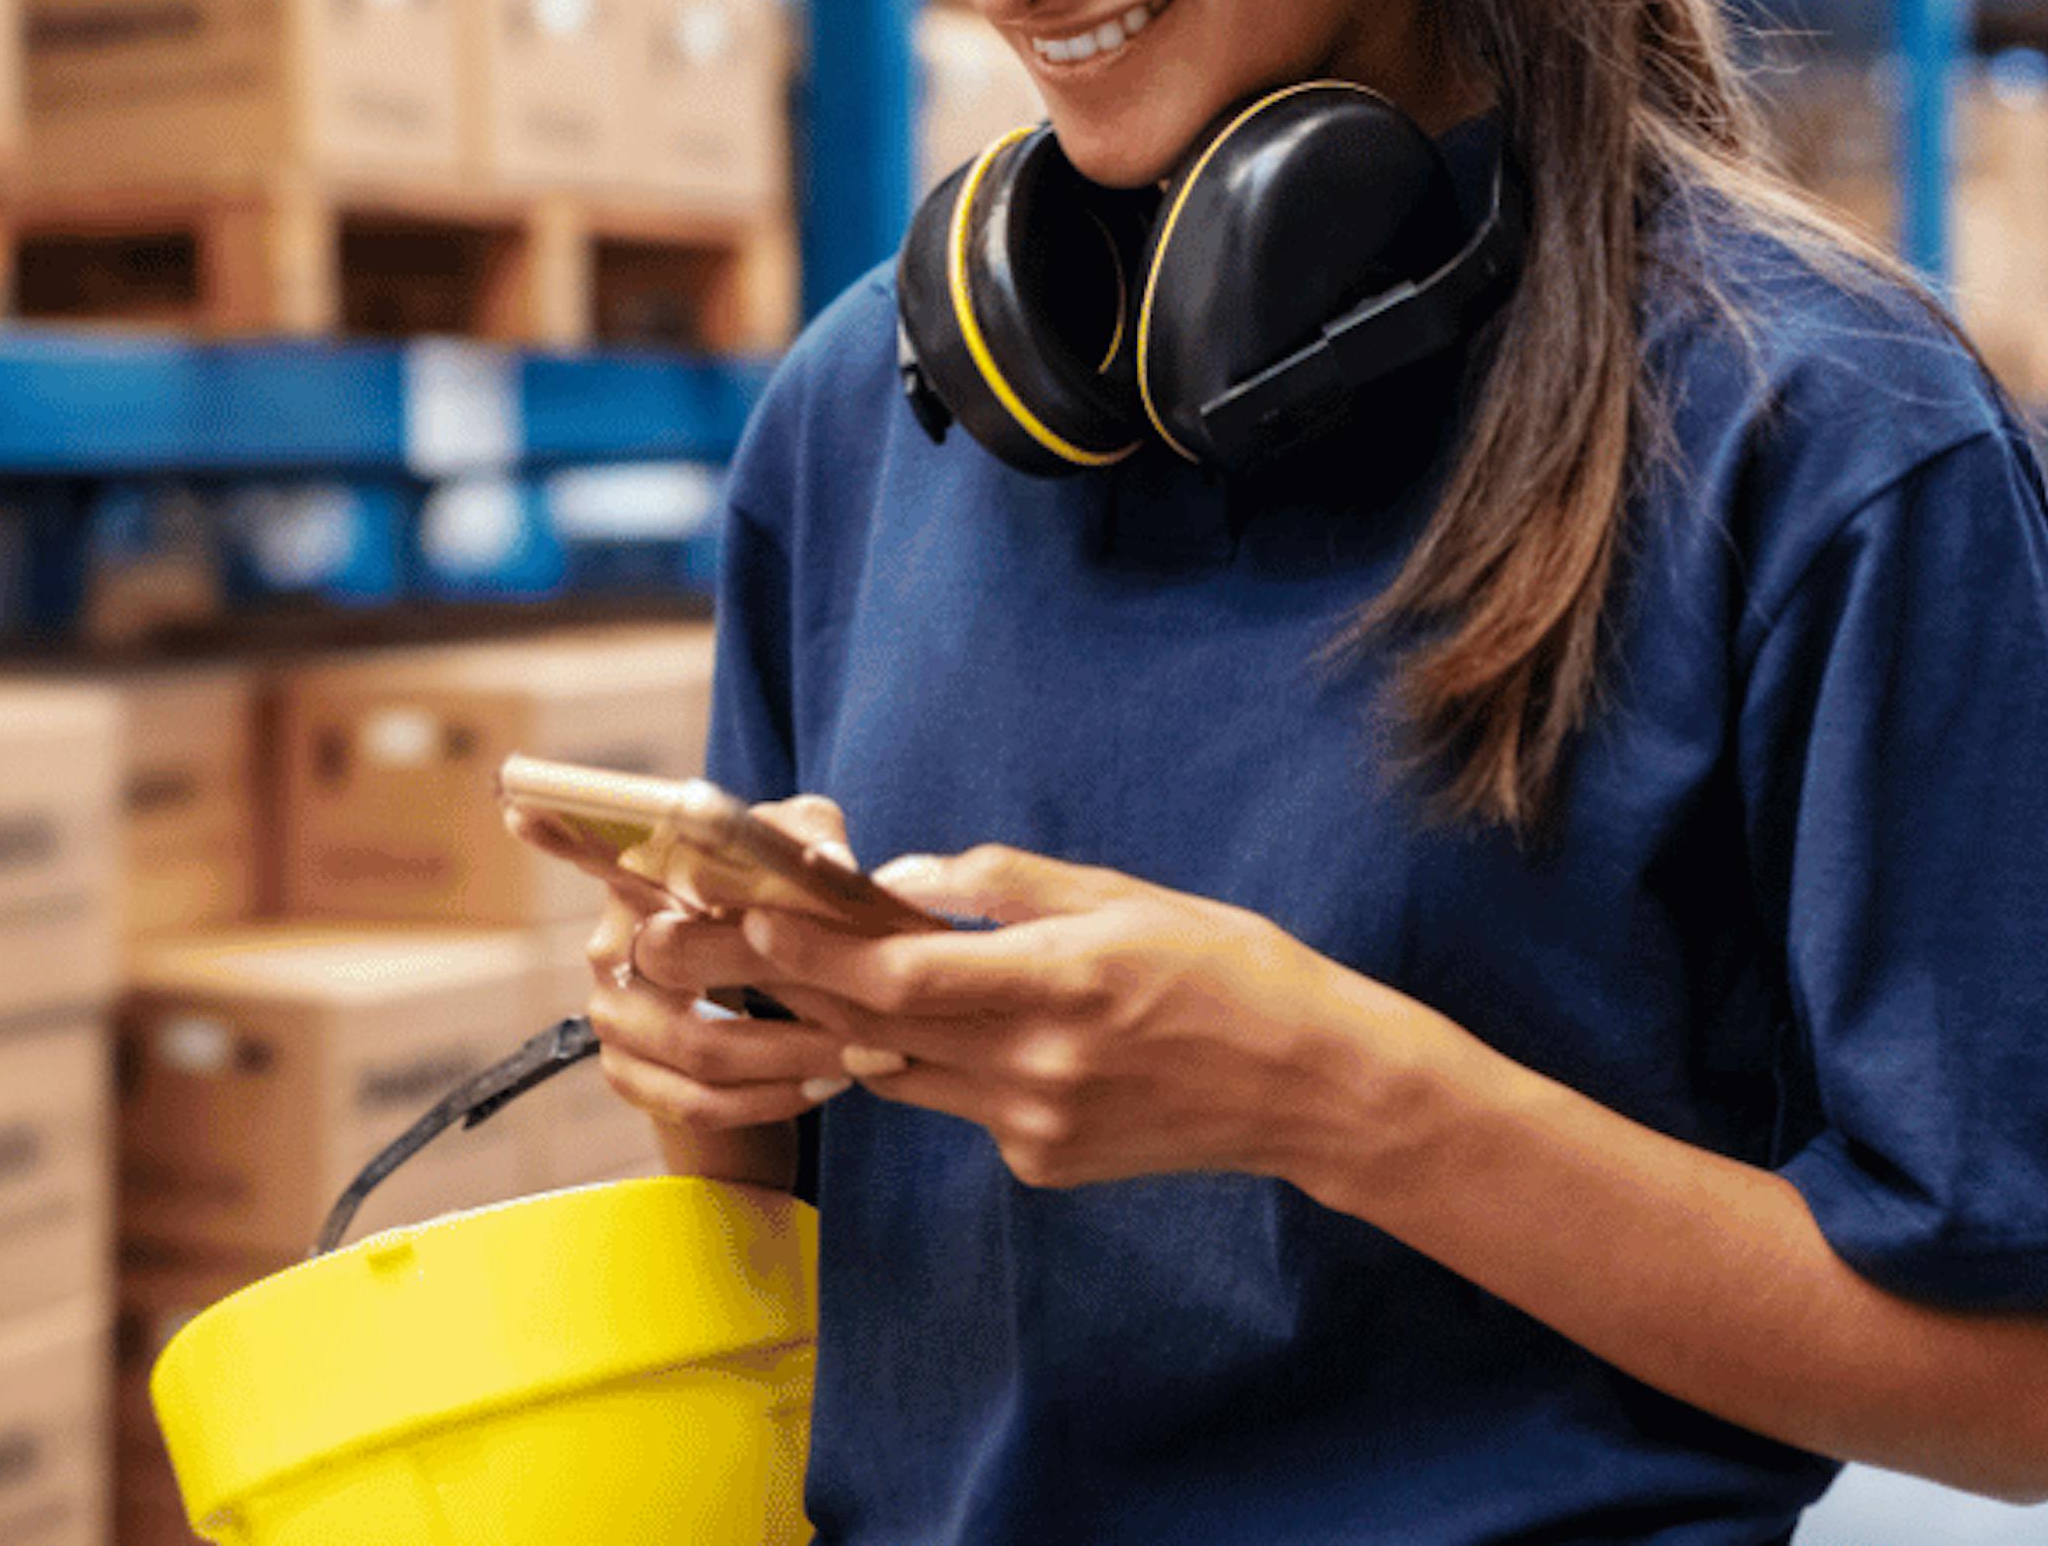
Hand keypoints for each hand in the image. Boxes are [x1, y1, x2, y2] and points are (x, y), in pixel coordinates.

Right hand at [502, 794, 865, 1136]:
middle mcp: (609, 948)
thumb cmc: (783, 923)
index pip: (592, 852)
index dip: (560, 834)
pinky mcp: (628, 1077)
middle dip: (782, 991)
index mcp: (639, 881)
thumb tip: (828, 858)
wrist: (773, 1027)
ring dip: (793, 1058)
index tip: (523, 808)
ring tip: (864, 1055)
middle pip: (680, 971)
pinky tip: (823, 1084)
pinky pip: (698, 1102)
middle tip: (862, 1011)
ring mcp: (611, 1018)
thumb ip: (811, 834)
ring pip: (699, 1049)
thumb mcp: (802, 864)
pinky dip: (771, 1100)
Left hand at [730, 841, 1428, 1195]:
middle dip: (802, 984)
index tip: (756, 914)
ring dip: (861, 1026)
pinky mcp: (1044, 1165)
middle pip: (879, 1028)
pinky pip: (962, 1105)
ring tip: (818, 975)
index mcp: (1059, 984)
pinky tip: (973, 1029)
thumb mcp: (1121, 895)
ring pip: (907, 1072)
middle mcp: (1038, 1067)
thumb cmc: (1225, 968)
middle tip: (738, 943)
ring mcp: (1037, 1127)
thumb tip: (896, 881)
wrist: (1309, 1086)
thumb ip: (1001, 886)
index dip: (814, 950)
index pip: (899, 977)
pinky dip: (946, 1063)